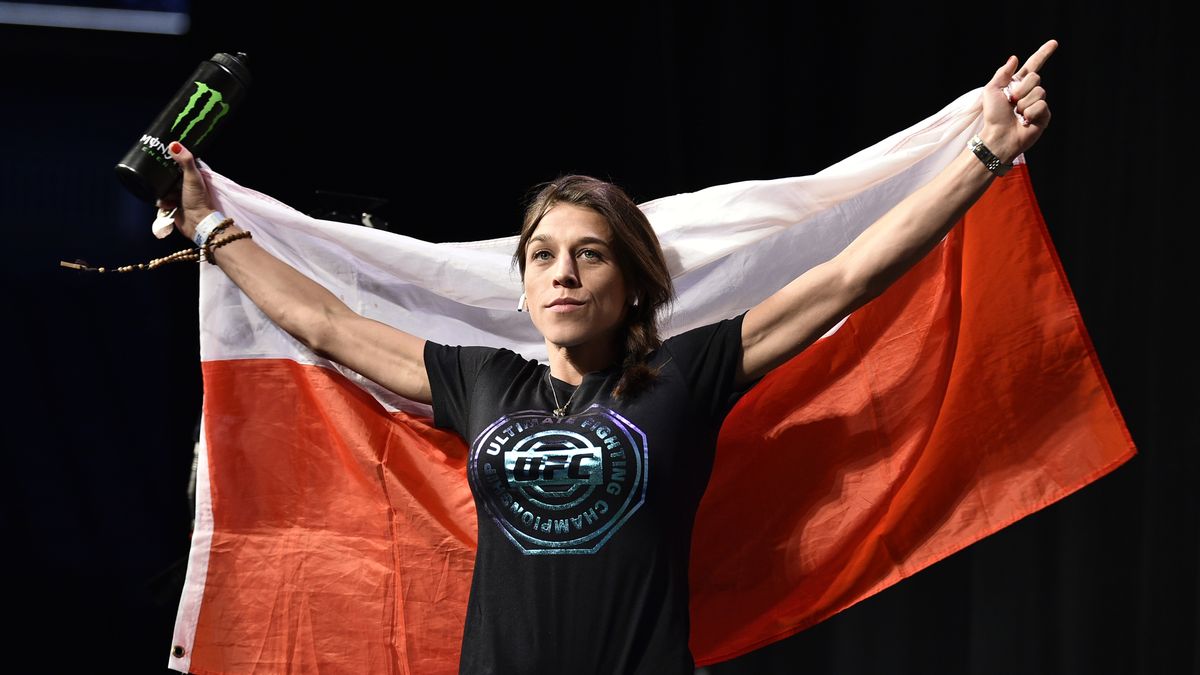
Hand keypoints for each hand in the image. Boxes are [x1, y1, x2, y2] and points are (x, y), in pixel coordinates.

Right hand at [155, 141, 215, 241]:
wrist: (196, 223)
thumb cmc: (197, 199)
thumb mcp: (192, 177)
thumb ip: (185, 161)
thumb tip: (173, 144)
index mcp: (194, 176)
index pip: (181, 163)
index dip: (173, 158)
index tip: (162, 153)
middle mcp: (187, 184)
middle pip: (170, 174)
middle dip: (163, 176)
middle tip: (154, 174)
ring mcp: (180, 195)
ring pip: (164, 187)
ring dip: (163, 191)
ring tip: (166, 195)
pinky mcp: (173, 205)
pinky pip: (162, 200)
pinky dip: (163, 202)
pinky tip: (167, 205)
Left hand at [980, 39, 1056, 162]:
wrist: (998, 136)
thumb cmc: (993, 116)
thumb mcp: (992, 91)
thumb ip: (1003, 73)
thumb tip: (1014, 58)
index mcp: (1017, 84)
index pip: (1033, 65)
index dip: (1043, 54)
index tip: (1054, 43)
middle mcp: (1029, 92)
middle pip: (1035, 78)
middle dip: (1021, 89)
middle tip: (1011, 102)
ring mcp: (1038, 104)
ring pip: (1039, 92)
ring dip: (1024, 103)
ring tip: (1017, 114)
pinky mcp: (1044, 115)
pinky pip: (1042, 106)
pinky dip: (1031, 112)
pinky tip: (1025, 121)